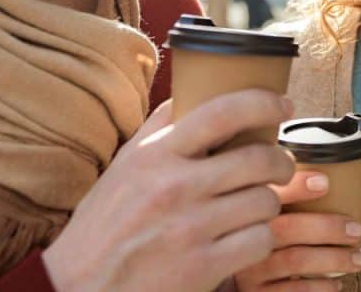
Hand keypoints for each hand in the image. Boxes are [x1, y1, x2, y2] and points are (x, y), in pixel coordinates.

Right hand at [42, 90, 296, 291]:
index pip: (221, 112)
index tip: (283, 104)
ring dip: (269, 204)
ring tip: (255, 207)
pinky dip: (260, 240)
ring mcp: (190, 229)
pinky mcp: (202, 268)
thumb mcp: (125, 166)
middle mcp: (173, 187)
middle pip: (259, 158)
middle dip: (281, 162)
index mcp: (155, 155)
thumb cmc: (106, 223)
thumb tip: (197, 88)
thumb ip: (160, 128)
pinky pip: (260, 241)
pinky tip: (245, 239)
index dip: (262, 103)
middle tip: (280, 167)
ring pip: (266, 202)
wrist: (77, 288)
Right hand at [234, 171, 360, 290]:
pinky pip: (294, 291)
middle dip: (328, 227)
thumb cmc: (268, 244)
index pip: (269, 193)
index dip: (296, 186)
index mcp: (246, 211)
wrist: (241, 287)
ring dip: (334, 258)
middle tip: (356, 230)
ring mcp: (247, 270)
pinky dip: (321, 286)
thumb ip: (284, 198)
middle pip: (286, 227)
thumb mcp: (267, 218)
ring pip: (295, 259)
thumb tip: (328, 175)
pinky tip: (336, 284)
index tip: (325, 183)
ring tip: (358, 258)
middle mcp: (240, 239)